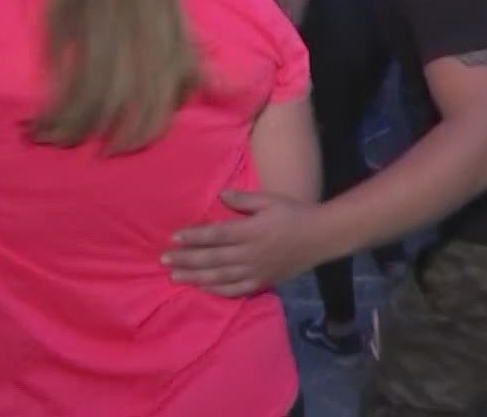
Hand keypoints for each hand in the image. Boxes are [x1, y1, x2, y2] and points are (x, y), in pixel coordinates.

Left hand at [164, 190, 325, 297]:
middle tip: (164, 260)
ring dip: (195, 277)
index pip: (217, 236)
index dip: (194, 237)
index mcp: (252, 231)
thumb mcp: (270, 200)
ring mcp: (256, 270)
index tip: (174, 237)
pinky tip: (202, 288)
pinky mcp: (263, 281)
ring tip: (175, 276)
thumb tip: (220, 195)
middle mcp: (251, 253)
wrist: (321, 237)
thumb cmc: (294, 213)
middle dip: (187, 259)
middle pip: (213, 258)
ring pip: (220, 277)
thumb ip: (244, 200)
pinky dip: (217, 290)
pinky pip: (236, 289)